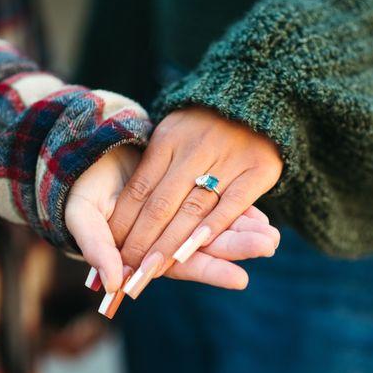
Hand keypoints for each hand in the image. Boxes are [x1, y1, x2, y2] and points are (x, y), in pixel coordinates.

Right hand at [65, 144, 279, 292]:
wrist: (90, 152)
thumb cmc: (83, 189)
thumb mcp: (82, 216)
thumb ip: (96, 247)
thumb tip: (113, 283)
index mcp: (145, 249)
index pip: (182, 264)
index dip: (209, 270)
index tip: (240, 278)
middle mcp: (167, 236)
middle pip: (207, 247)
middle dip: (237, 247)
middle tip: (269, 244)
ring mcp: (179, 213)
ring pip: (216, 226)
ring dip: (243, 230)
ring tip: (272, 234)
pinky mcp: (187, 189)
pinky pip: (216, 200)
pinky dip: (237, 208)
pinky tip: (261, 214)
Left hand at [109, 107, 282, 277]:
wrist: (255, 101)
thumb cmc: (205, 127)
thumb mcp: (173, 134)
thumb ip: (153, 169)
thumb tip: (124, 212)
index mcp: (168, 139)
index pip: (139, 190)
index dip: (125, 223)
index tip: (113, 253)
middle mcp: (195, 148)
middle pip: (162, 204)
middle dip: (143, 241)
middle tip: (129, 272)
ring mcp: (228, 157)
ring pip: (193, 208)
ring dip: (172, 243)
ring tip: (153, 269)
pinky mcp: (259, 168)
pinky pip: (233, 204)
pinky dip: (214, 227)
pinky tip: (196, 249)